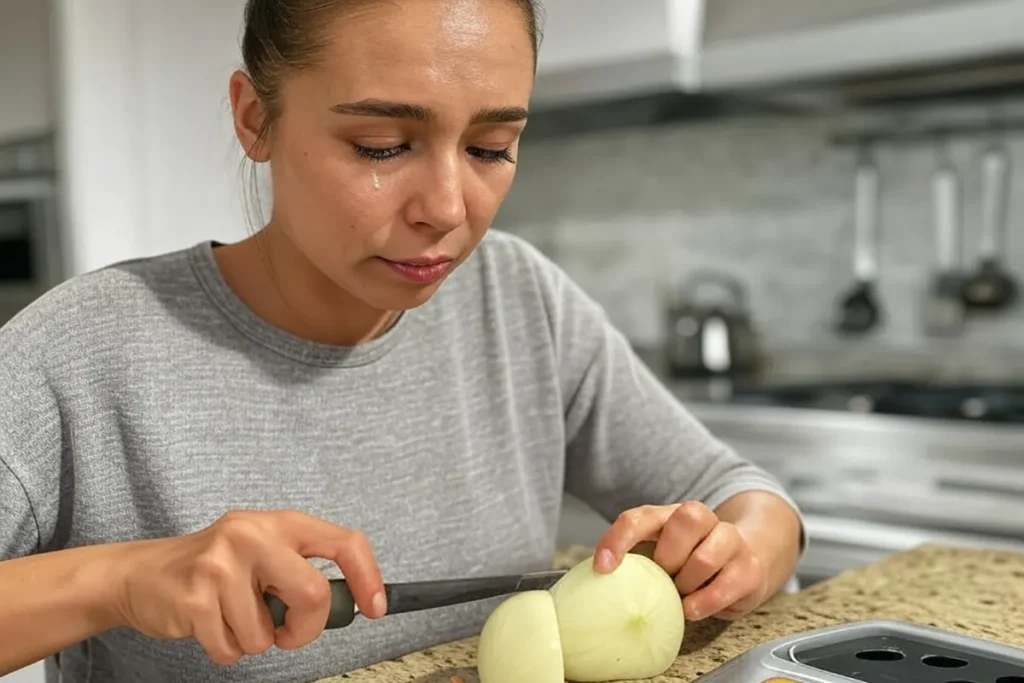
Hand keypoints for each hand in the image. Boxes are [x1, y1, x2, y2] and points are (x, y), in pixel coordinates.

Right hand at [109, 510, 384, 664]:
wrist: (140, 573)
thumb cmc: (215, 567)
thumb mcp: (263, 551)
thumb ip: (301, 568)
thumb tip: (351, 603)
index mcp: (279, 523)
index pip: (343, 541)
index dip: (368, 577)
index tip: (375, 607)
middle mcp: (252, 536)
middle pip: (313, 594)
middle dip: (306, 628)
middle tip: (287, 630)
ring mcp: (220, 566)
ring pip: (267, 634)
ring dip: (254, 640)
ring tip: (232, 615)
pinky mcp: (194, 598)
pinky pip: (233, 648)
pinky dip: (226, 649)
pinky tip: (210, 623)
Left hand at [593, 501, 767, 621]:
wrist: (747, 562)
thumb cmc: (691, 563)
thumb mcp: (663, 556)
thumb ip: (637, 562)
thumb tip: (600, 583)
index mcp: (670, 516)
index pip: (639, 517)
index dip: (618, 539)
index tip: (603, 567)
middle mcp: (704, 520)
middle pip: (687, 519)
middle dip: (670, 556)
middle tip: (666, 577)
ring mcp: (731, 540)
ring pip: (707, 555)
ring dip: (688, 583)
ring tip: (682, 595)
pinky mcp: (750, 568)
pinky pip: (728, 584)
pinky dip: (706, 601)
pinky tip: (694, 609)